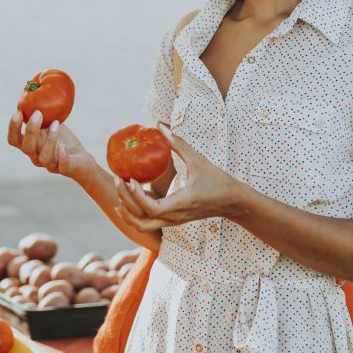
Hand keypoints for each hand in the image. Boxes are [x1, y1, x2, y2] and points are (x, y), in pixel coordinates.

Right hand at [7, 109, 95, 181]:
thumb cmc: (63, 139)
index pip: (13, 140)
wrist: (81, 159)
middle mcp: (36, 156)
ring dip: (49, 139)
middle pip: (26, 147)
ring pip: (44, 157)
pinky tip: (63, 146)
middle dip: (30, 130)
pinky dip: (62, 156)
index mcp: (30, 145)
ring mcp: (50, 164)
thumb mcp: (51, 124)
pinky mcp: (66, 169)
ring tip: (56, 123)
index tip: (18, 112)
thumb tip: (36, 87)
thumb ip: (42, 113)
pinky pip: (62, 166)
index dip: (13, 128)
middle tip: (38, 113)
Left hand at [115, 125, 240, 230]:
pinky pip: (147, 221)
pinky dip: (133, 211)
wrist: (233, 202)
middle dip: (125, 202)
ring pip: (142, 225)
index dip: (138, 196)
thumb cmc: (218, 181)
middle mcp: (174, 217)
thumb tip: (161, 126)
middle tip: (119, 179)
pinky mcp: (172, 220)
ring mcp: (172, 221)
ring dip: (127, 210)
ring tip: (120, 187)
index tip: (132, 179)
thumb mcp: (199, 161)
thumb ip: (179, 144)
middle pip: (141, 221)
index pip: (152, 208)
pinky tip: (126, 195)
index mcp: (181, 204)